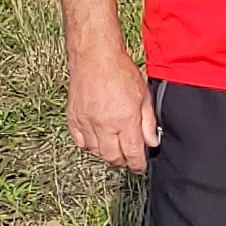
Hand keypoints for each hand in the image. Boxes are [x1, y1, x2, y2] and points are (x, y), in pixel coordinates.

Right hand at [67, 52, 158, 173]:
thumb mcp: (144, 96)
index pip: (132, 153)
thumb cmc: (121, 72)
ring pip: (95, 152)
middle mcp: (103, 124)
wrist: (95, 58)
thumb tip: (152, 142)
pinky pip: (79, 142)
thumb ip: (148, 122)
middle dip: (122, 161)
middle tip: (128, 158)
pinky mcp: (73, 118)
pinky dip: (89, 145)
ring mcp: (86, 122)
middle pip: (112, 157)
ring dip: (106, 154)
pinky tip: (97, 140)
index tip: (140, 167)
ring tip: (115, 148)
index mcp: (124, 120)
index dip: (137, 165)